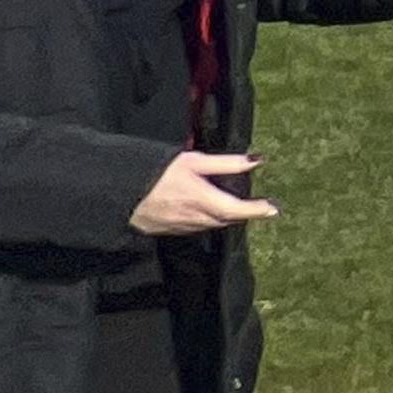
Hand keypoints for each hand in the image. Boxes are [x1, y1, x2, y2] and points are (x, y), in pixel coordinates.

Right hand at [133, 149, 272, 235]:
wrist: (119, 191)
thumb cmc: (157, 171)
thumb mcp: (193, 161)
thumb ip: (226, 164)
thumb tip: (256, 161)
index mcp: (202, 200)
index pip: (237, 210)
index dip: (257, 210)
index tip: (274, 208)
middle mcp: (194, 218)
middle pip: (226, 219)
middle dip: (243, 213)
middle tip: (258, 206)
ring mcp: (181, 227)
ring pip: (212, 225)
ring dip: (225, 217)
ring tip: (236, 207)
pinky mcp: (169, 231)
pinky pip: (196, 227)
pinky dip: (207, 220)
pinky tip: (206, 210)